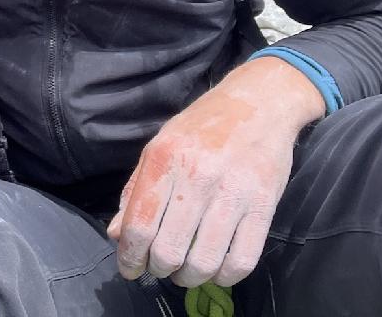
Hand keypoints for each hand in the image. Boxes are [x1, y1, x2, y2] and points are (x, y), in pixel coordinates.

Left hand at [106, 57, 324, 287]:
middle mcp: (198, 176)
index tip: (130, 268)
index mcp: (165, 158)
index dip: (130, 256)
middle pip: (169, 250)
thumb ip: (135, 190)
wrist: (259, 103)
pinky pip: (242, 260)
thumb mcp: (159, 146)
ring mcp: (233, 192)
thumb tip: (116, 235)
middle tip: (160, 266)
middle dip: (158, 269)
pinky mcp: (264, 206)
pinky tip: (216, 270)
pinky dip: (225, 276)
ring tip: (185, 271)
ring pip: (204, 262)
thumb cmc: (202, 126)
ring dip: (189, 278)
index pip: (139, 225)